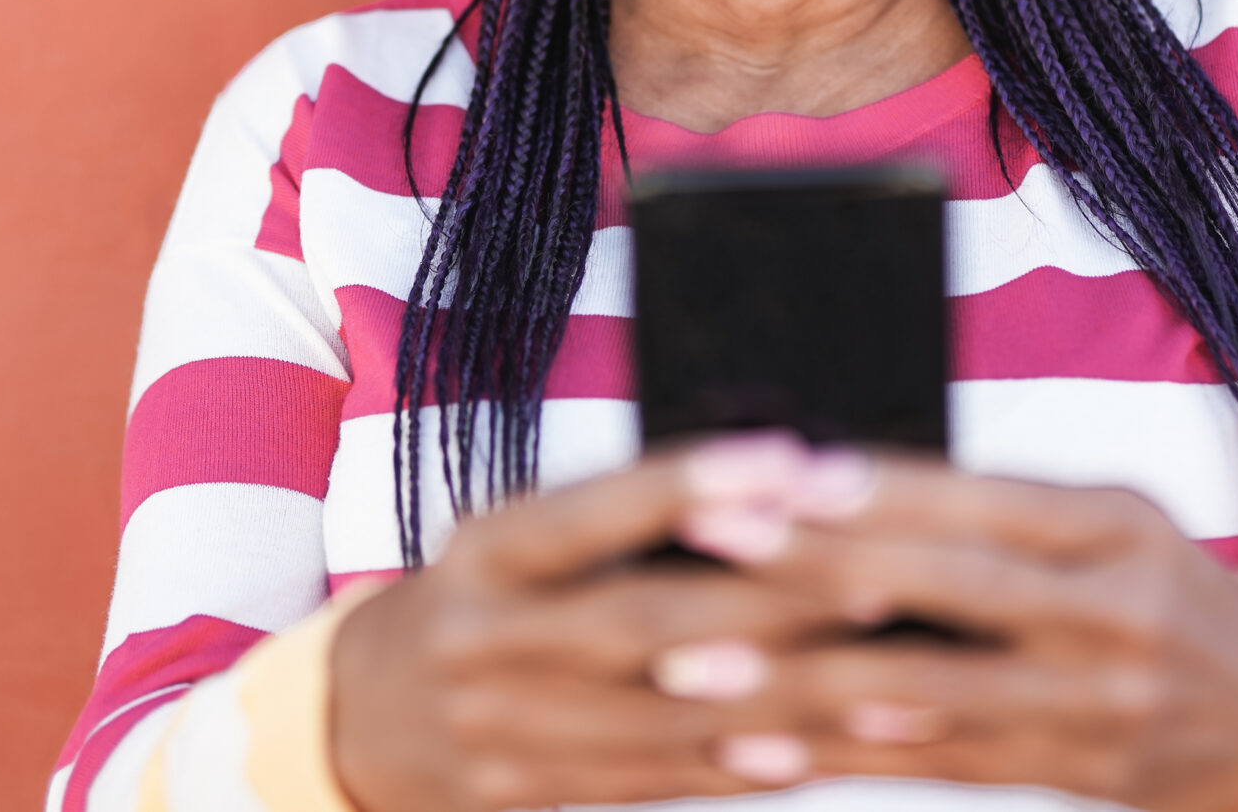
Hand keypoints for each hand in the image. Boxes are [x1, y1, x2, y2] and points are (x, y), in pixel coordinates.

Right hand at [329, 445, 862, 811]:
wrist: (360, 714)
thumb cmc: (487, 595)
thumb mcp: (523, 537)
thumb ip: (624, 519)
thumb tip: (778, 478)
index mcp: (487, 547)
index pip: (593, 509)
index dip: (690, 486)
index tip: (791, 460)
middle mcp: (485, 634)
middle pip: (638, 621)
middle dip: (764, 602)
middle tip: (876, 579)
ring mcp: (498, 725)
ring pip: (655, 715)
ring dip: (776, 699)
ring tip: (877, 678)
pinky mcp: (522, 794)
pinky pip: (645, 781)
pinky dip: (730, 765)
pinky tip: (809, 752)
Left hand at [667, 447, 1237, 811]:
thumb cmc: (1164, 590)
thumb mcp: (1113, 520)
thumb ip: (1000, 507)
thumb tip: (841, 479)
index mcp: (1112, 525)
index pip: (977, 498)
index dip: (871, 488)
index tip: (773, 473)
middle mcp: (1108, 612)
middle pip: (945, 586)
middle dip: (814, 565)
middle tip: (708, 543)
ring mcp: (1091, 704)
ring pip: (925, 690)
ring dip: (800, 680)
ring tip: (696, 666)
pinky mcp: (1069, 774)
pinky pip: (936, 767)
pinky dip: (839, 756)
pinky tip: (755, 750)